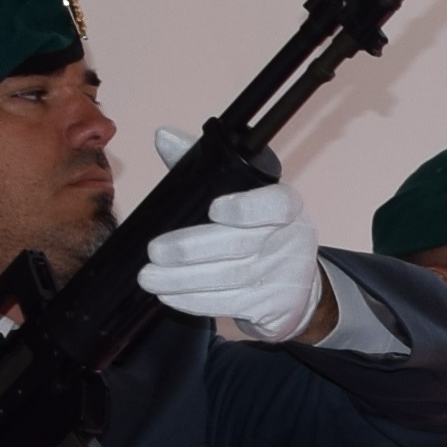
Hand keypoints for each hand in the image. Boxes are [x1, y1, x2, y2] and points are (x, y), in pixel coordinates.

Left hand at [133, 135, 326, 335]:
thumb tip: (163, 137)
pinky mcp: (276, 309)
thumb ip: (202, 165)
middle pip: (240, 245)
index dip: (245, 207)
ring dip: (183, 279)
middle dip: (192, 249)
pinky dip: (195, 301)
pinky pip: (230, 305)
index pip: (275, 203)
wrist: (296, 288)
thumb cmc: (258, 231)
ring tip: (150, 277)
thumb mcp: (240, 195)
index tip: (213, 209)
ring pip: (230, 279)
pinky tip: (170, 295)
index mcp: (287, 205)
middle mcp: (293, 240)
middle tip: (155, 251)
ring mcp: (287, 277)